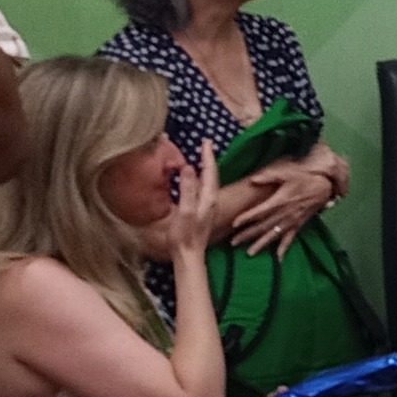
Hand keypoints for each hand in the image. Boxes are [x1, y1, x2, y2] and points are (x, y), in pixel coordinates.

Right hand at [140, 142, 223, 260]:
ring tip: (202, 157)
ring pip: (209, 182)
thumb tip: (189, 167)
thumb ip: (187, 189)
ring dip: (205, 168)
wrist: (188, 255)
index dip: (208, 156)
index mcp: (208, 198)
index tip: (206, 141)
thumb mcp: (185, 210)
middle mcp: (211, 200)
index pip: (210, 172)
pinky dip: (201, 179)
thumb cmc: (185, 235)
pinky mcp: (202, 211)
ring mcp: (207, 206)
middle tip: (205, 144)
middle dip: (208, 159)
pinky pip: (203, 189)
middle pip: (212, 175)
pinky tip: (195, 180)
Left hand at [233, 160, 331, 254]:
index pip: (259, 211)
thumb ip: (269, 176)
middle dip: (247, 235)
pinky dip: (284, 249)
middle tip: (233, 243)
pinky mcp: (299, 225)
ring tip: (249, 253)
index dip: (246, 218)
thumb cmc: (305, 177)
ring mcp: (292, 221)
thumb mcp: (288, 171)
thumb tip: (252, 180)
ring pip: (274, 235)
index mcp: (280, 201)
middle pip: (263, 226)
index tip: (234, 224)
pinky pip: (290, 239)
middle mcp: (284, 214)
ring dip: (261, 244)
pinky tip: (278, 258)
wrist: (325, 186)